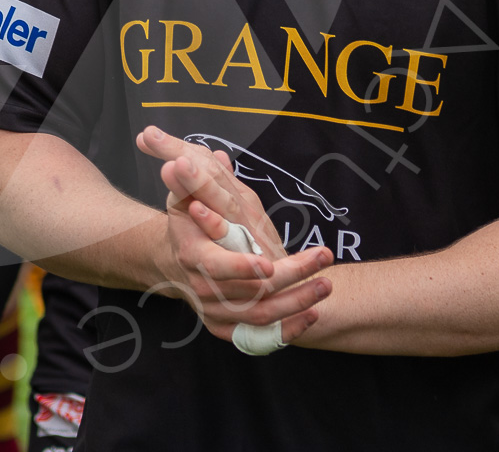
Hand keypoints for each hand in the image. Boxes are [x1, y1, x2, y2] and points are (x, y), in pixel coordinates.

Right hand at [136, 126, 331, 343]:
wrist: (174, 261)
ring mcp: (214, 311)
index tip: (269, 264)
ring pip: (259, 316)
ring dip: (297, 303)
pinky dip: (286, 330)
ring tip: (325, 285)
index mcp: (192, 254)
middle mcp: (202, 288)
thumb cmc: (188, 221)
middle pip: (250, 292)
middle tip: (321, 261)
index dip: (241, 267)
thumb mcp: (186, 196)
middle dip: (290, 277)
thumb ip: (193, 181)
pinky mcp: (225, 327)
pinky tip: (310, 314)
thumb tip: (179, 162)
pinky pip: (258, 337)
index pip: (216, 266)